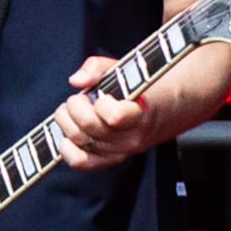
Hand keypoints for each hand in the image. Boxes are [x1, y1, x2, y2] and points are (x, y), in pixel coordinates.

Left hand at [55, 55, 175, 169]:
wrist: (164, 110)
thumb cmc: (139, 88)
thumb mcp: (123, 69)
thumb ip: (97, 68)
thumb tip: (76, 80)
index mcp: (140, 114)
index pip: (115, 116)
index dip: (101, 103)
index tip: (103, 95)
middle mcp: (131, 138)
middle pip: (89, 125)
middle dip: (76, 105)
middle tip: (80, 98)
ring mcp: (119, 153)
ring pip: (79, 140)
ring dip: (67, 121)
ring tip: (74, 111)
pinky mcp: (107, 161)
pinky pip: (78, 161)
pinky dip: (66, 146)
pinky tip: (69, 132)